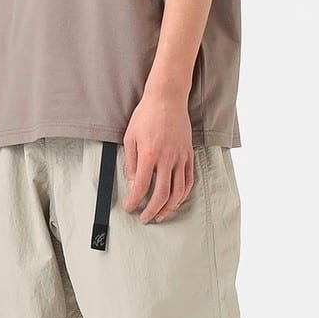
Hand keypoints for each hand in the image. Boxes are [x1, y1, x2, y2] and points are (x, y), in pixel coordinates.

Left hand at [122, 86, 193, 222]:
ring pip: (178, 191)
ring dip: (169, 207)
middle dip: (152, 210)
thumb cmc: (146, 115)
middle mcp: (167, 159)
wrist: (167, 98)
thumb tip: (132, 183)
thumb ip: (131, 163)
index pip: (141, 187)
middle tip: (145, 218)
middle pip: (162, 194)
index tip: (129, 207)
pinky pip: (189, 180)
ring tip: (161, 215)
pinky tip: (176, 201)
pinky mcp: (189, 154)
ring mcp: (180, 157)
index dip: (134, 201)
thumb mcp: (130, 137)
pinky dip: (183, 194)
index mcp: (149, 155)